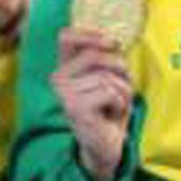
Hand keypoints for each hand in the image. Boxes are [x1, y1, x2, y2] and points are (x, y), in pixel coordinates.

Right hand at [53, 27, 132, 180]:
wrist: (106, 146)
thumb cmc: (109, 110)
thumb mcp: (110, 78)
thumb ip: (107, 58)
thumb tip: (114, 40)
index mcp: (64, 68)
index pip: (66, 37)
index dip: (92, 35)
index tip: (114, 43)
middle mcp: (57, 79)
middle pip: (95, 55)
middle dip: (119, 70)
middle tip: (121, 89)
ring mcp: (64, 93)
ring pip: (107, 76)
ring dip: (123, 92)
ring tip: (115, 106)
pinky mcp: (75, 107)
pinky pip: (110, 92)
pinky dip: (120, 104)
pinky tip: (111, 115)